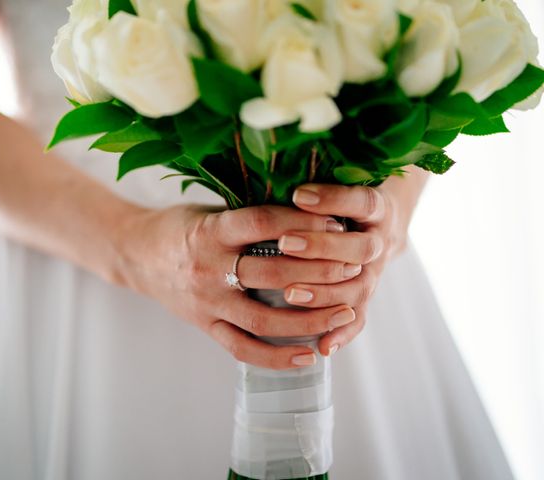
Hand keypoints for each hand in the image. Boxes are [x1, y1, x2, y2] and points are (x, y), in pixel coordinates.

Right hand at [115, 204, 363, 369]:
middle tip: (355, 269)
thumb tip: (308, 208)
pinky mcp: (205, 325)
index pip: (263, 223)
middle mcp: (208, 268)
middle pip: (272, 273)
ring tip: (345, 314)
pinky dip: (277, 357)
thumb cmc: (179, 227)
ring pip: (263, 319)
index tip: (338, 224)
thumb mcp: (209, 210)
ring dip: (309, 319)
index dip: (304, 224)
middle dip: (320, 272)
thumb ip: (249, 215)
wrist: (135, 255)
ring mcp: (206, 302)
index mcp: (210, 231)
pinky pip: (242, 349)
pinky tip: (308, 356)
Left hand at [283, 179, 416, 355]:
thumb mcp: (340, 180)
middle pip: (360, 248)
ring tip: (291, 294)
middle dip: (323, 247)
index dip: (334, 199)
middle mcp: (380, 240)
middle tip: (286, 244)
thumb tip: (273, 159)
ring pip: (359, 287)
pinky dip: (342, 333)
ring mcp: (375, 271)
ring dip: (326, 293)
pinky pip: (358, 319)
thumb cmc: (343, 198)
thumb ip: (315, 175)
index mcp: (377, 207)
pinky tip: (323, 345)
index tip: (299, 194)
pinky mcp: (365, 296)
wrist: (379, 222)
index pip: (361, 201)